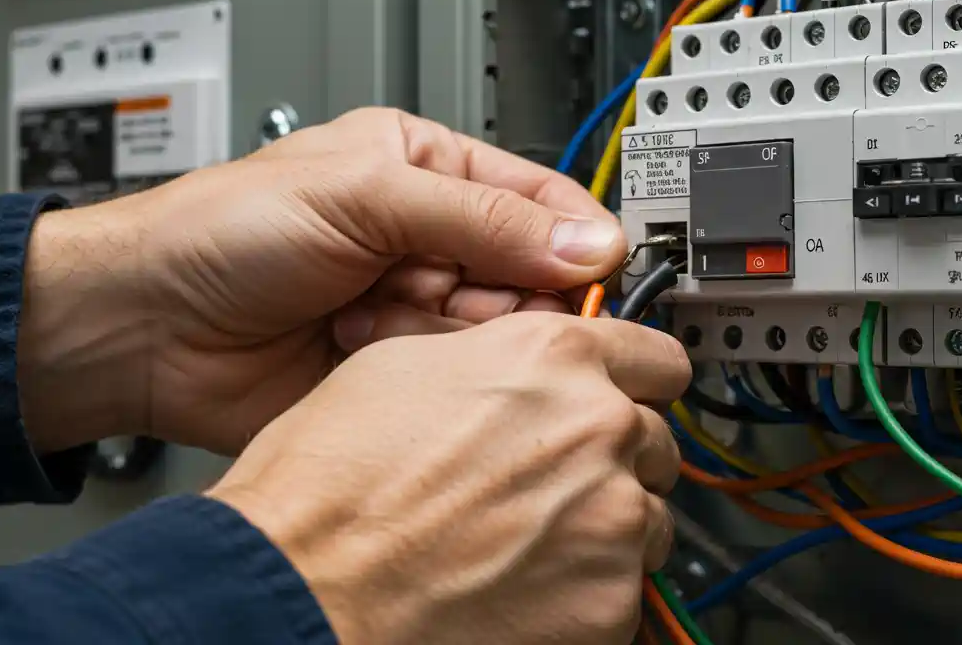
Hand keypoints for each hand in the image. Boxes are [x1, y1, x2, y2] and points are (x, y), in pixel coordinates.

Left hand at [15, 108, 625, 453]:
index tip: (592, 272)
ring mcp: (413, 312)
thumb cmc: (221, 234)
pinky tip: (359, 349)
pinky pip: (454, 386)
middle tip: (441, 292)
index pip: (541, 200)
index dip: (571, 238)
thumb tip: (585, 242)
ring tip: (373, 312)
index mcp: (429, 172)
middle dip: (490, 291)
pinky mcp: (397, 378)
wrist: (145, 329)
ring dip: (442, 332)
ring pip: (495, 338)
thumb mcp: (360, 194)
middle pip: (530, 278)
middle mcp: (430, 241)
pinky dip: (417, 375)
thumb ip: (479, 216)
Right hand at [209, 312, 690, 644]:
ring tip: (522, 541)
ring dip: (603, 526)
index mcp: (553, 358)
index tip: (623, 397)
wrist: (304, 590)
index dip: (633, 380)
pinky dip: (586, 590)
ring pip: (647, 517)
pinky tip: (519, 586)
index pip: (658, 357)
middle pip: (653, 438)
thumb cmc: (328, 488)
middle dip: (611, 457)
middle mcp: (597, 429)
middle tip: (545, 482)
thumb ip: (496, 358)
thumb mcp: (401, 367)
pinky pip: (625, 588)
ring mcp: (611, 520)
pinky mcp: (610, 603)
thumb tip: (521, 367)